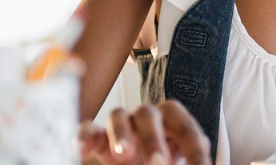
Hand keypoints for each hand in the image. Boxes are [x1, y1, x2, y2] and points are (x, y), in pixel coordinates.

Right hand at [78, 100, 211, 164]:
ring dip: (121, 134)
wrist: (140, 158)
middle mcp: (148, 116)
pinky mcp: (99, 136)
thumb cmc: (166, 157)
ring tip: (123, 156)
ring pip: (118, 116)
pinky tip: (80, 152)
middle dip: (154, 139)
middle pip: (150, 115)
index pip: (187, 128)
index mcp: (174, 119)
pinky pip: (87, 129)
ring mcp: (122, 123)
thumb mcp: (181, 160)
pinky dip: (83, 136)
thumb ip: (192, 162)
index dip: (194, 148)